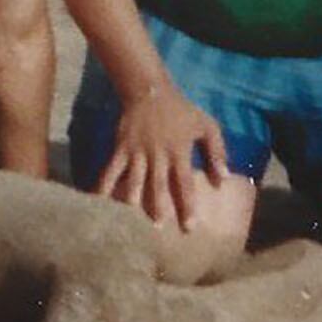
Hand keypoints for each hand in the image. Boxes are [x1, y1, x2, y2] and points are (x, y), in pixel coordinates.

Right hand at [97, 81, 227, 228]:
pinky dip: (104, 184)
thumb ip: (217, 153)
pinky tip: (99, 199)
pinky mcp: (120, 148)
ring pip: (134, 179)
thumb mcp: (207, 127)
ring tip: (130, 220)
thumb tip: (222, 180)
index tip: (190, 226)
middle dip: (160, 208)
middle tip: (160, 229)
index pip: (184, 183)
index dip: (187, 205)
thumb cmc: (182, 111)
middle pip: (158, 185)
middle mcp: (157, 154)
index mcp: (179, 151)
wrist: (149, 92)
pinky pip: (111, 169)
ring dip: (133, 199)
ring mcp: (137, 152)